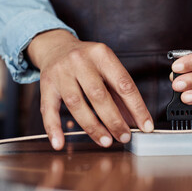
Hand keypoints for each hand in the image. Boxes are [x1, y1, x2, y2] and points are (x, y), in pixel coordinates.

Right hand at [27, 30, 153, 149]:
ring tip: (106, 141)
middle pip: (99, 95)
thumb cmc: (88, 61)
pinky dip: (54, 128)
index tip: (146, 125)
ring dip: (92, 127)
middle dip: (114, 120)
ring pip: (76, 104)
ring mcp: (61, 72)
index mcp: (102, 55)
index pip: (124, 84)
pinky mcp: (46, 84)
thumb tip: (135, 121)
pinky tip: (61, 143)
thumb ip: (120, 94)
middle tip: (124, 137)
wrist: (56, 47)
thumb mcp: (107, 69)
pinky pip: (49, 109)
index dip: (137, 107)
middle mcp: (81, 61)